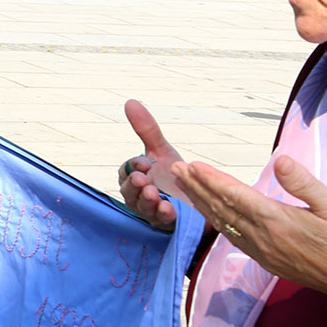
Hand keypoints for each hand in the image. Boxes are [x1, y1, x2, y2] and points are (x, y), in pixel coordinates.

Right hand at [117, 100, 185, 231]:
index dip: (134, 167)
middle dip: (135, 186)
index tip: (146, 162)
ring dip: (147, 201)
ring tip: (155, 194)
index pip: (126, 172)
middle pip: (129, 192)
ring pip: (143, 208)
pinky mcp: (167, 225)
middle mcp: (139, 196)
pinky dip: (163, 215)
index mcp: (136, 177)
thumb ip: (146, 129)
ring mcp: (152, 212)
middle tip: (145, 180)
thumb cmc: (175, 175)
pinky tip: (169, 208)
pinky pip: (161, 222)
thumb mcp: (162, 151)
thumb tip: (130, 101)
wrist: (201, 197)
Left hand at [174, 155, 326, 296]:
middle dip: (198, 188)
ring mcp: (264, 252)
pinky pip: (234, 239)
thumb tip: (280, 160)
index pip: (236, 196)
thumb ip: (305, 183)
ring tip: (185, 187)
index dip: (212, 180)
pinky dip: (218, 223)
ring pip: (225, 225)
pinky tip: (212, 215)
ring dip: (203, 205)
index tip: (192, 165)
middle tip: (176, 170)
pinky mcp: (268, 261)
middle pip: (223, 209)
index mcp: (279, 221)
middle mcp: (264, 238)